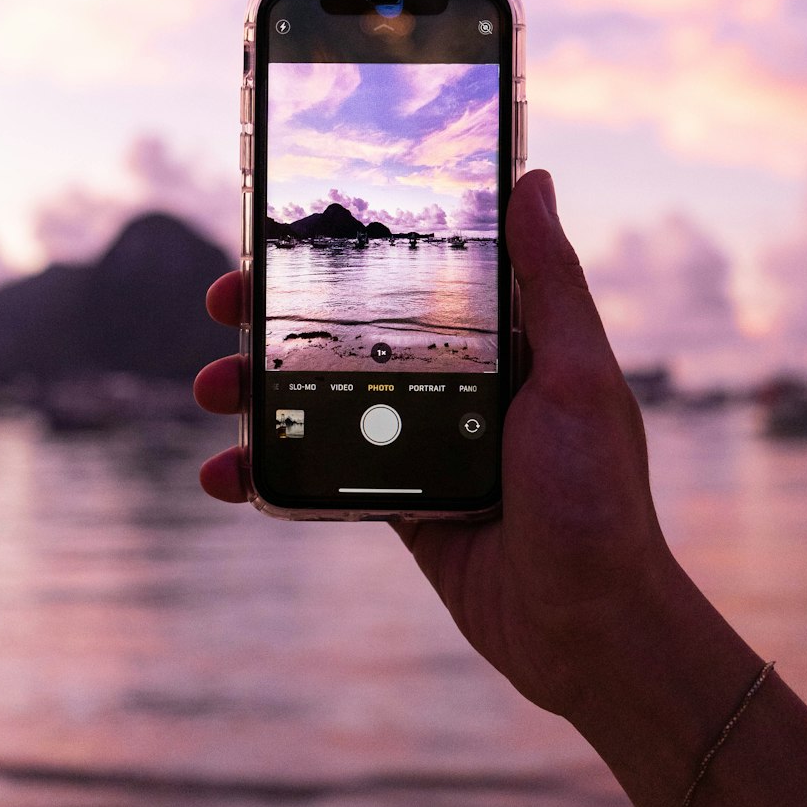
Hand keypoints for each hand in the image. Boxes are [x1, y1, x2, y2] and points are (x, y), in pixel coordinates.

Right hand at [194, 170, 677, 719]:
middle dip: (277, 316)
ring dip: (256, 390)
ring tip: (210, 388)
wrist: (588, 628)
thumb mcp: (579, 377)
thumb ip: (551, 283)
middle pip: (349, 331)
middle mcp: (456, 384)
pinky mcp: (398, 503)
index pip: (411, 276)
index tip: (286, 227)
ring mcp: (421, 444)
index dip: (347, 250)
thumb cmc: (596, 497)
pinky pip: (321, 473)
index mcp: (501, 344)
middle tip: (221, 303)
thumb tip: (533, 178)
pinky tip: (224, 474)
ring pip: (321, 399)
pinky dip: (266, 470)